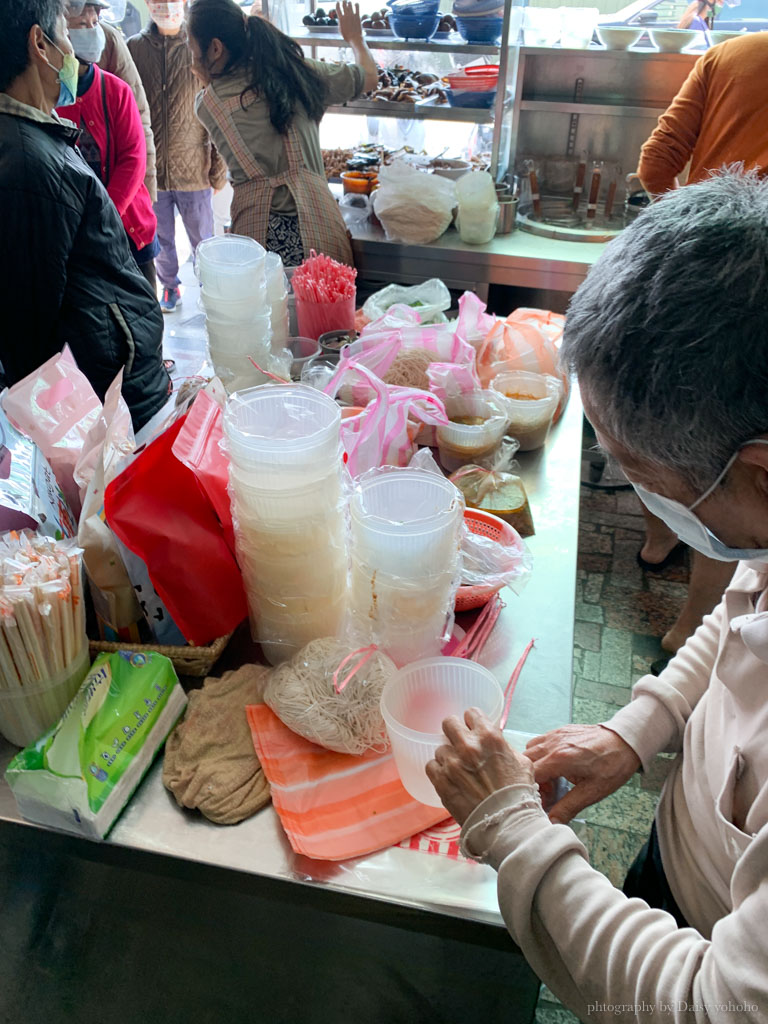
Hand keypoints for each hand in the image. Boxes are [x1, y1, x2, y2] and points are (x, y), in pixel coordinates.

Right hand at [336, 1, 362, 42]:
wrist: (355, 39)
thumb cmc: (347, 36)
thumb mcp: (340, 30)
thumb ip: (340, 23)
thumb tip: (340, 18)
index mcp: (341, 19)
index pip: (337, 8)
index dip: (337, 4)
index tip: (338, 2)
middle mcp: (346, 16)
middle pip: (344, 4)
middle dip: (344, 2)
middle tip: (344, 1)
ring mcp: (352, 15)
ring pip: (350, 4)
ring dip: (349, 3)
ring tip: (349, 4)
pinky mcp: (357, 16)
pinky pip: (357, 7)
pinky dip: (356, 4)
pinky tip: (356, 4)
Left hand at [426, 708, 534, 825]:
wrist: (507, 823)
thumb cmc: (518, 794)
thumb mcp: (522, 762)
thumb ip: (504, 746)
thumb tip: (495, 741)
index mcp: (489, 737)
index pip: (471, 713)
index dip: (473, 722)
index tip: (473, 730)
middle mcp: (467, 746)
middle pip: (449, 723)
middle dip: (454, 732)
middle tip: (460, 744)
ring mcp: (451, 763)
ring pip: (440, 748)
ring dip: (448, 757)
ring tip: (459, 771)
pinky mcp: (440, 780)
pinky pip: (431, 766)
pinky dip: (439, 771)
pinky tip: (449, 779)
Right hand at [525, 724, 640, 824]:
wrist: (626, 741)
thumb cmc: (612, 765)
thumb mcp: (592, 792)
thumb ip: (568, 807)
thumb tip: (552, 822)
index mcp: (559, 759)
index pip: (529, 774)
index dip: (531, 790)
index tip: (543, 800)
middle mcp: (553, 743)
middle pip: (525, 761)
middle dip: (531, 779)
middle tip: (548, 792)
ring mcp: (555, 734)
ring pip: (530, 750)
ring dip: (535, 766)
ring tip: (552, 779)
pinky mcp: (560, 731)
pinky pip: (540, 742)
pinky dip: (541, 755)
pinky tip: (557, 766)